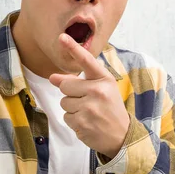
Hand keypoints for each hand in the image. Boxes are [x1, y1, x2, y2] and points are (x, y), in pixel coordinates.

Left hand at [48, 33, 129, 158]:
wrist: (122, 136)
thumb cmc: (109, 108)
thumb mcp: (100, 90)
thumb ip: (76, 81)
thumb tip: (52, 77)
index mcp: (104, 79)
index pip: (87, 61)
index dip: (73, 48)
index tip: (62, 37)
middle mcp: (98, 91)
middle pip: (66, 85)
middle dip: (71, 93)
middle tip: (86, 101)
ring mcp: (90, 108)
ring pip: (64, 102)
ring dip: (72, 108)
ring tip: (88, 112)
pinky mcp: (82, 123)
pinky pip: (66, 117)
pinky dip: (74, 120)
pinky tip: (87, 122)